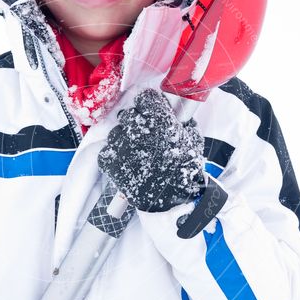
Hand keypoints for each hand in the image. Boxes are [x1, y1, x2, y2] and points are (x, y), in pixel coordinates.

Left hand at [98, 88, 205, 211]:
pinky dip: (114, 155)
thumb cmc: (185, 171)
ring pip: (116, 132)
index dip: (150, 105)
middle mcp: (139, 131)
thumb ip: (184, 121)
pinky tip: (126, 162)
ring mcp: (122, 146)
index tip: (152, 112)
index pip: (145, 98)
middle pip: (129, 114)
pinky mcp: (111, 163)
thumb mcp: (193, 140)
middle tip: (145, 135)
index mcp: (160, 121)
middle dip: (137, 122)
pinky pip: (106, 150)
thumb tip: (177, 111)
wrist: (172, 202)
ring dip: (124, 138)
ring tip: (135, 151)